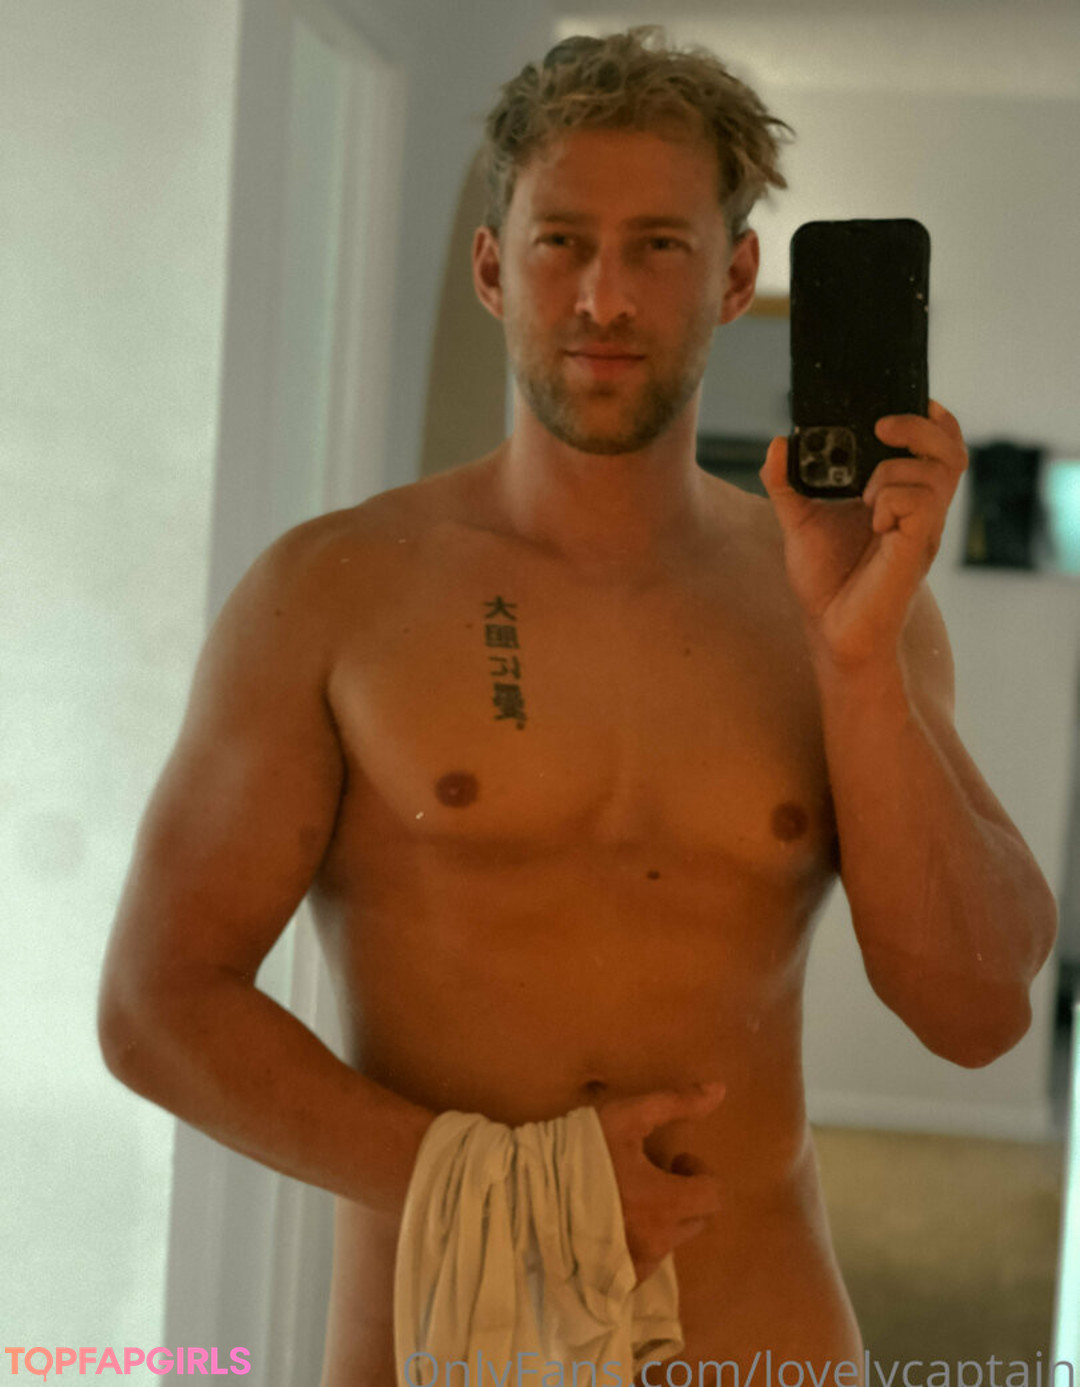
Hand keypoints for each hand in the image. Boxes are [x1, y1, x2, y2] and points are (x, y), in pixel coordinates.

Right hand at [594, 1081, 725, 1284]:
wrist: (528, 1193)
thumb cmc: (580, 1151)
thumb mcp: (627, 1116)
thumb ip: (675, 1103)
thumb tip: (720, 1089)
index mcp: (666, 1202)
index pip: (713, 1196)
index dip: (698, 1172)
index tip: (674, 1159)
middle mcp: (657, 1241)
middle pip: (696, 1220)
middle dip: (684, 1194)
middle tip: (652, 1174)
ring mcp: (636, 1265)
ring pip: (670, 1242)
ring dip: (662, 1218)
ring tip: (629, 1196)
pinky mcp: (616, 1280)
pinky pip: (645, 1262)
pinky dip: (640, 1241)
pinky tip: (613, 1221)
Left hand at [759, 400, 968, 667]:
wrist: (830, 632)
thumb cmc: (825, 582)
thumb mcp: (800, 522)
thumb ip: (788, 483)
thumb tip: (779, 443)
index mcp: (903, 498)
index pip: (940, 448)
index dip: (934, 420)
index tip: (909, 404)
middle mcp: (921, 512)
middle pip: (951, 450)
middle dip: (919, 427)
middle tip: (882, 429)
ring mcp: (923, 531)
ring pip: (935, 472)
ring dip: (892, 472)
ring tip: (865, 502)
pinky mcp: (915, 549)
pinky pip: (919, 502)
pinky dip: (891, 500)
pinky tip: (873, 523)